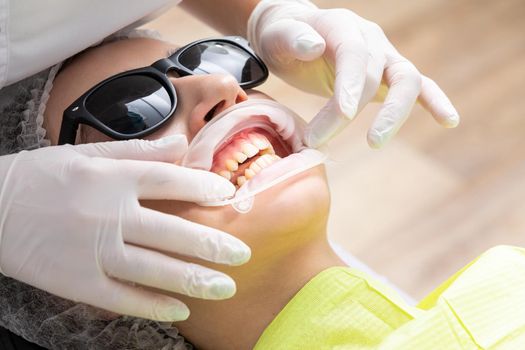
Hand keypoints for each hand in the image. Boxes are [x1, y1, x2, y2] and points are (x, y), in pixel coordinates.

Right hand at [0, 135, 249, 320]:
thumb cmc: (41, 176)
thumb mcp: (86, 153)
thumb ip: (137, 150)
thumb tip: (180, 144)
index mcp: (112, 178)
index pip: (169, 181)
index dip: (204, 189)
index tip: (229, 197)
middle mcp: (108, 214)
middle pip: (172, 231)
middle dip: (212, 245)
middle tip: (242, 255)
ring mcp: (94, 251)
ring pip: (154, 269)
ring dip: (194, 280)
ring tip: (225, 287)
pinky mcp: (77, 281)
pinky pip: (123, 297)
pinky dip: (154, 304)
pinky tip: (180, 309)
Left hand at [248, 0, 459, 147]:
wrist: (293, 35)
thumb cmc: (282, 36)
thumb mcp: (277, 33)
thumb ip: (293, 38)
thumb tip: (314, 45)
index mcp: (342, 25)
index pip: (355, 53)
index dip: (351, 84)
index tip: (341, 115)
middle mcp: (370, 38)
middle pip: (380, 72)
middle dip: (355, 110)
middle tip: (322, 140)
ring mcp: (384, 56)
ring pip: (407, 80)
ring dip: (396, 114)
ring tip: (375, 142)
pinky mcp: (389, 75)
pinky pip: (418, 86)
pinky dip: (434, 101)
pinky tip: (449, 120)